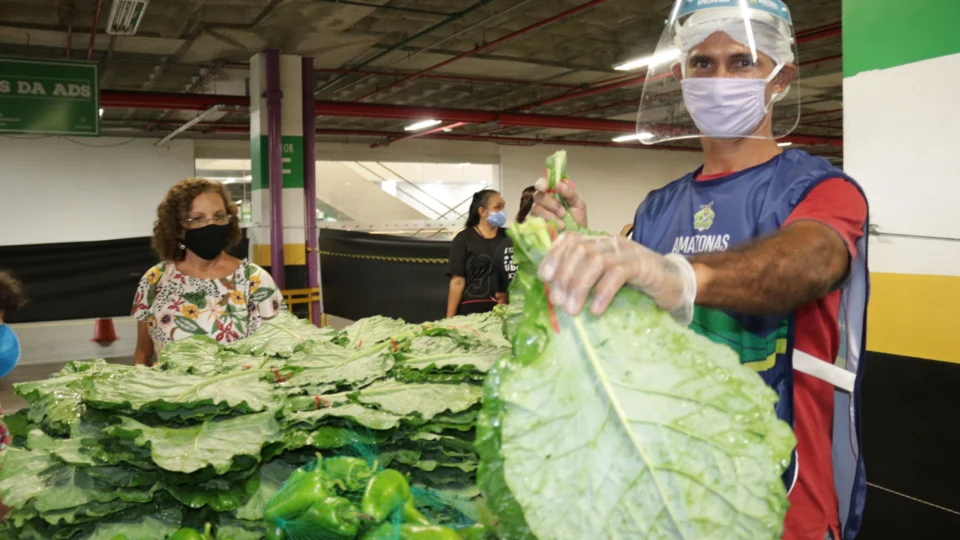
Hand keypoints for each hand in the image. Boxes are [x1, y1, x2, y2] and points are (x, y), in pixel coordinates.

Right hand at [530, 177, 587, 228]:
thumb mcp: (578, 202)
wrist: (576, 237)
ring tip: (562, 224)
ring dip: (550, 216)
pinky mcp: (534, 225)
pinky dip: (546, 224)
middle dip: (551, 204)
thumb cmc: (577, 218)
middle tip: (563, 213)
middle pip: (538, 196)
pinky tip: (554, 228)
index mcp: (552, 192)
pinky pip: (534, 221)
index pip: (542, 183)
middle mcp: (543, 201)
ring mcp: (537, 213)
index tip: (545, 188)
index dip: (542, 184)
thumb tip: (558, 184)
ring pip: (536, 208)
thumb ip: (569, 192)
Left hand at [538, 233, 697, 324]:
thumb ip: (586, 280)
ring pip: (595, 260)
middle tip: (558, 301)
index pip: (571, 239)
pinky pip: (617, 274)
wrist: (676, 285)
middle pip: (580, 250)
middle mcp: (611, 242)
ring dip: (579, 286)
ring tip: (573, 310)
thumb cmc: (637, 286)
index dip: (554, 255)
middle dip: (564, 275)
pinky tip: (596, 310)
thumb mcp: (606, 280)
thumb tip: (557, 295)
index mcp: (600, 243)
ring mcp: (627, 251)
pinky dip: (603, 292)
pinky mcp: (642, 264)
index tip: (544, 278)